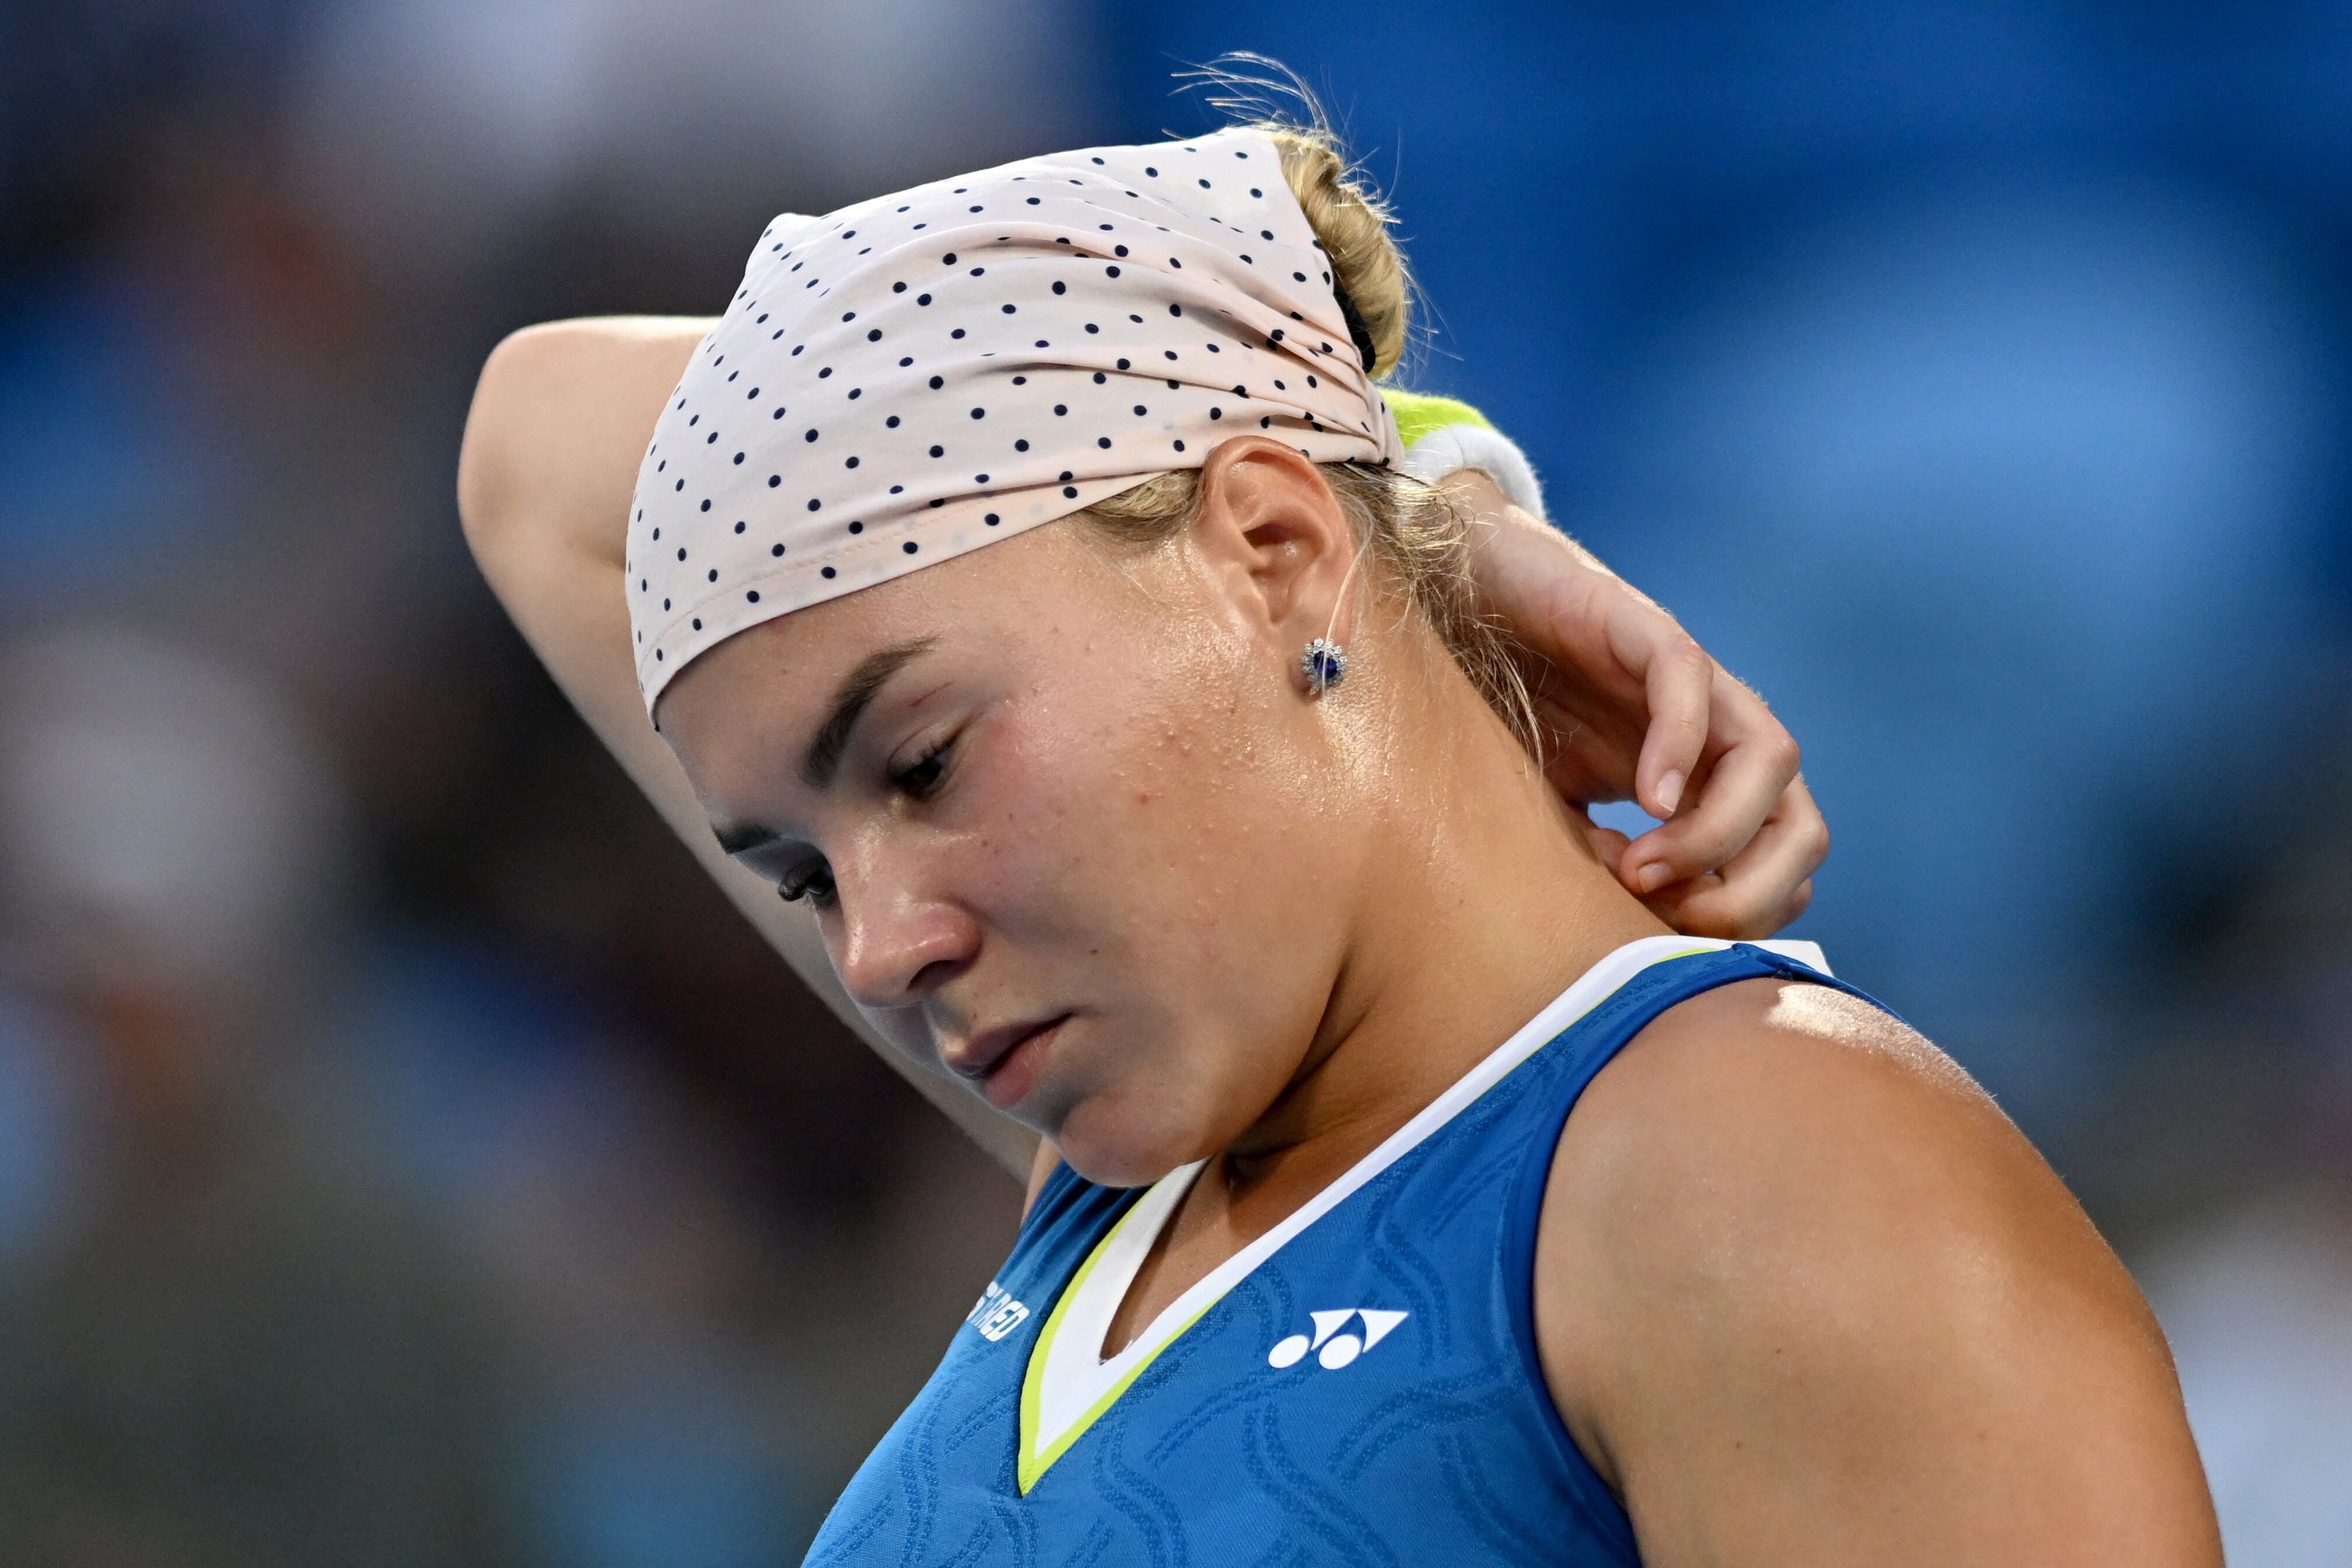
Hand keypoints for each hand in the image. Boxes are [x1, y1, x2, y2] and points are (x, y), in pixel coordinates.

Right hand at [1449, 473, 1826, 937]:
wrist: (1463, 595)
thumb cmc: (1507, 703)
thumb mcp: (1550, 807)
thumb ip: (1590, 859)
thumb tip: (1616, 921)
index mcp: (1702, 786)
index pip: (1775, 866)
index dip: (1736, 915)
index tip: (1660, 935)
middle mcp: (1715, 737)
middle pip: (1803, 829)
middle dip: (1751, 893)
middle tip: (1666, 916)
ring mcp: (1688, 682)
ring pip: (1772, 761)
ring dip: (1718, 836)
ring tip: (1640, 867)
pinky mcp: (1644, 628)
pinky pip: (1691, 686)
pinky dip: (1681, 750)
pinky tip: (1644, 801)